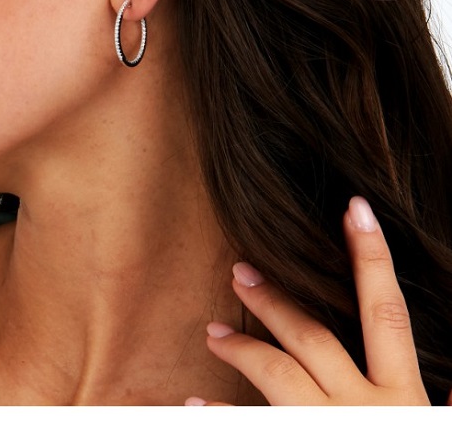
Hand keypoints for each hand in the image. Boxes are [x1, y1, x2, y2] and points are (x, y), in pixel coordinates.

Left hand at [186, 196, 446, 405]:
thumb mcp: (425, 427)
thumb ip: (418, 396)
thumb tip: (420, 374)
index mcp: (405, 401)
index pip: (387, 313)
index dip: (373, 257)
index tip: (355, 209)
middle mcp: (370, 412)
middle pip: (314, 339)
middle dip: (276, 300)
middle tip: (239, 270)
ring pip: (280, 377)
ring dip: (243, 348)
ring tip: (213, 331)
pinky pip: (255, 430)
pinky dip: (221, 416)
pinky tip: (194, 404)